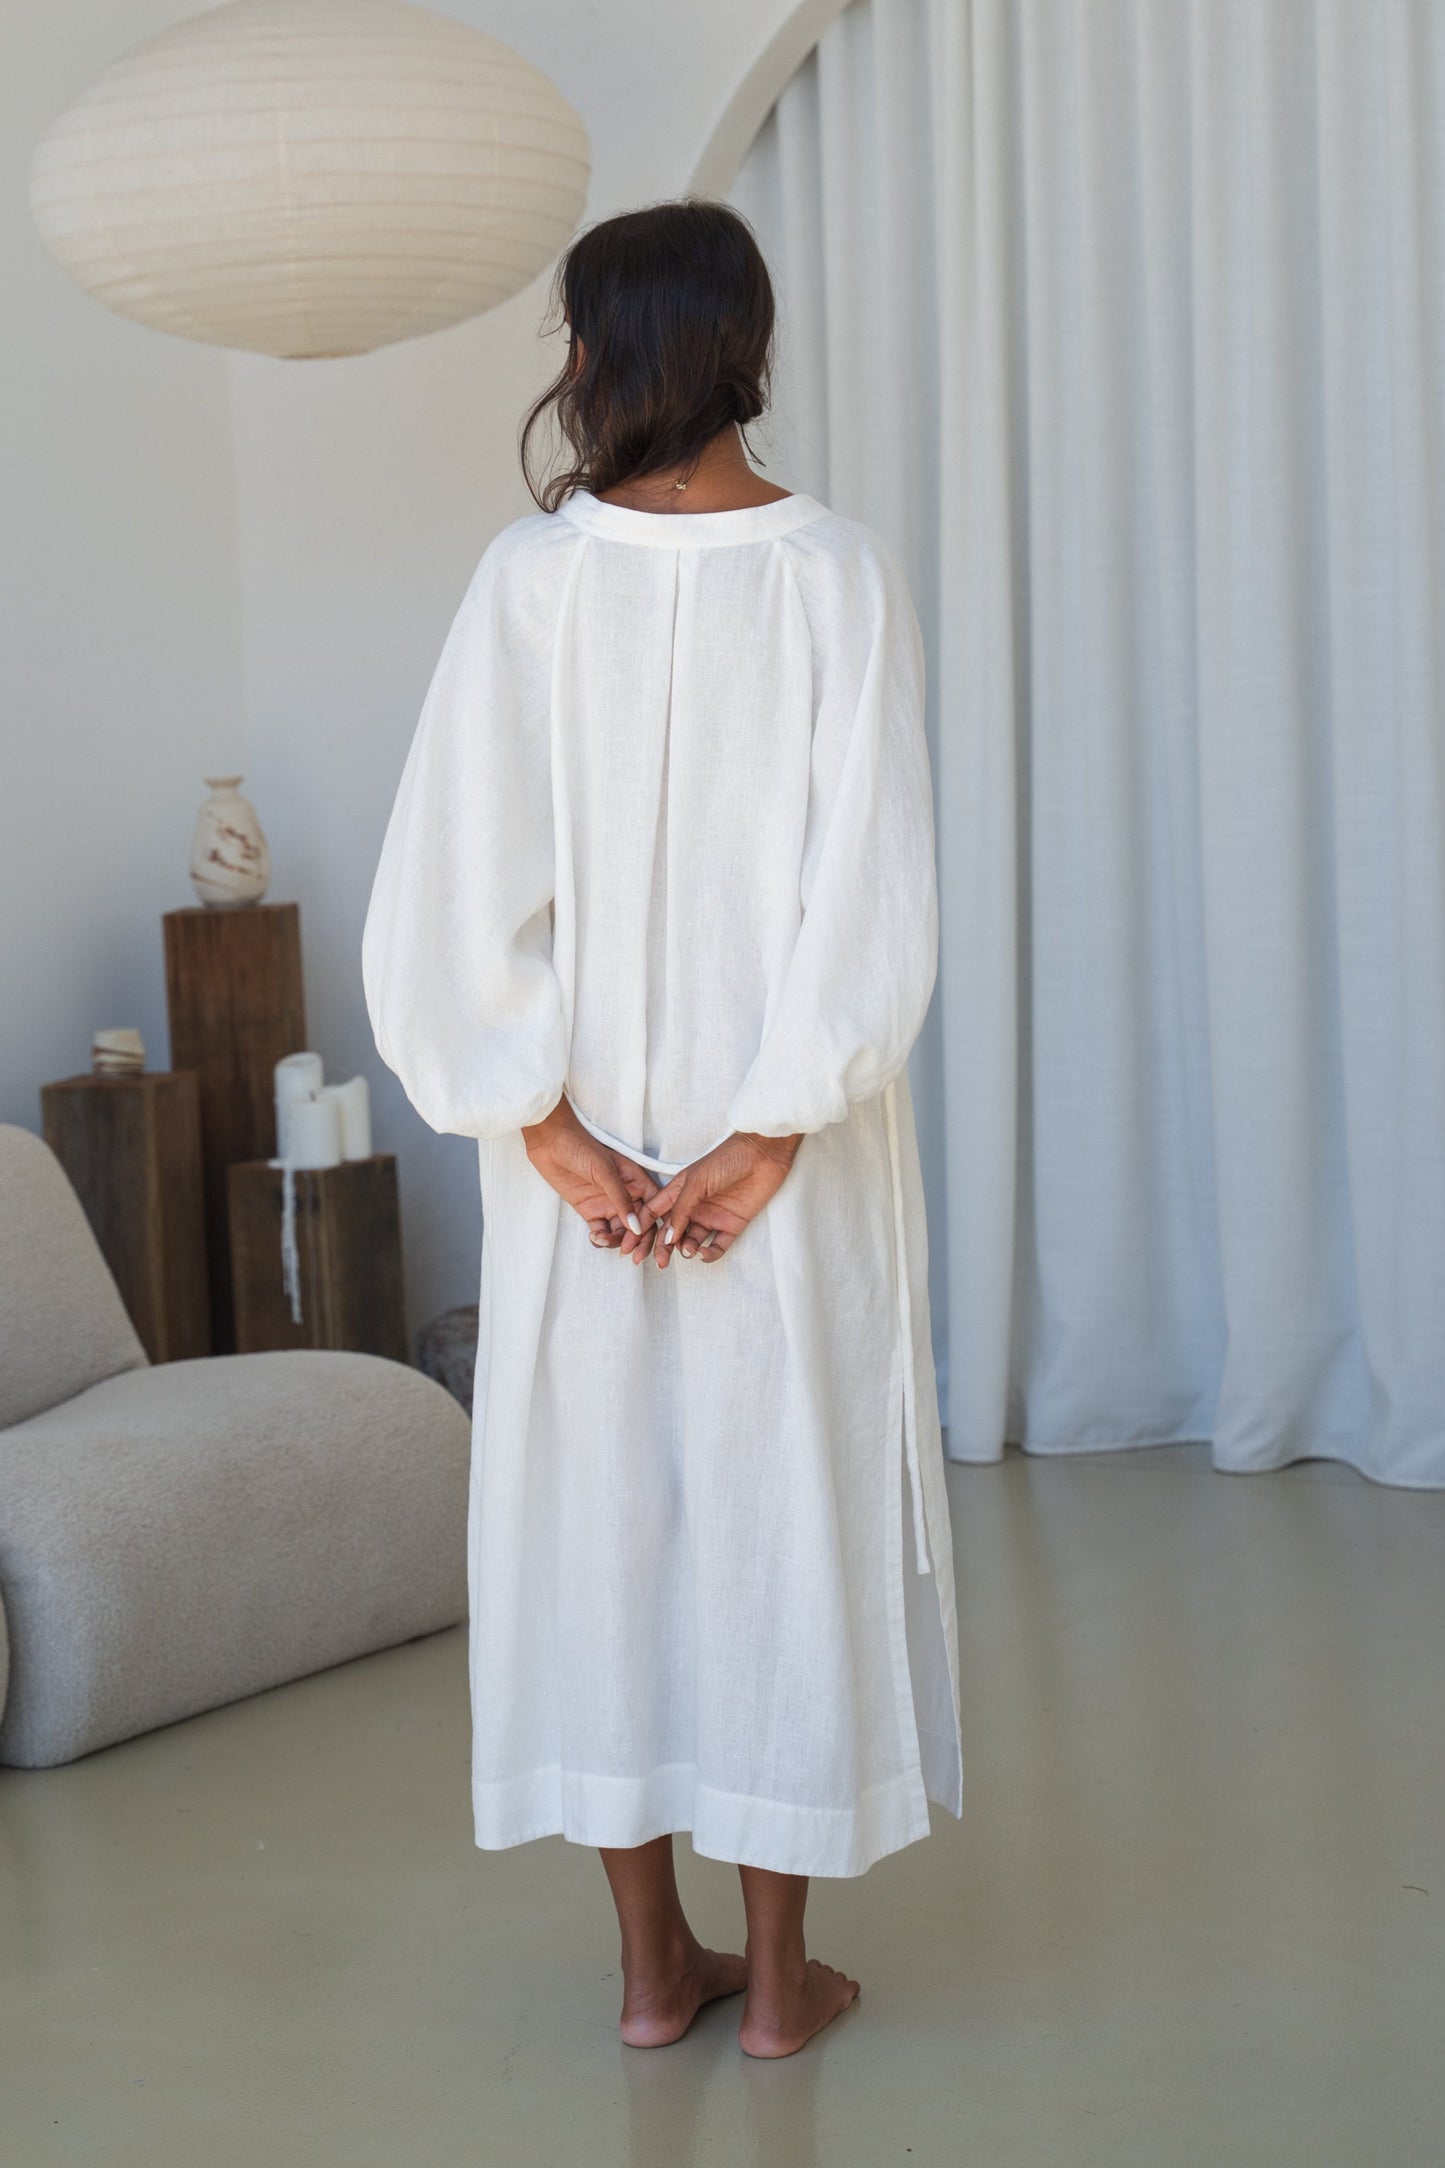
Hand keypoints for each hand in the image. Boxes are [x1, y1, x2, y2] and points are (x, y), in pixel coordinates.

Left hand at [521, 1095, 662, 1256]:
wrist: (549, 1142)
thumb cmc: (580, 1147)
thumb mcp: (604, 1171)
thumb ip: (620, 1199)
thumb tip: (636, 1227)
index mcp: (636, 1181)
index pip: (652, 1208)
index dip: (651, 1226)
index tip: (642, 1240)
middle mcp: (625, 1194)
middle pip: (639, 1224)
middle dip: (637, 1241)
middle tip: (628, 1253)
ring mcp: (607, 1203)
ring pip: (620, 1231)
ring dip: (615, 1240)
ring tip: (602, 1239)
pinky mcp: (590, 1210)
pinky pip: (601, 1230)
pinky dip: (600, 1238)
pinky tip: (594, 1237)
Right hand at [635, 1129, 803, 1269]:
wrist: (763, 1155)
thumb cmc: (726, 1159)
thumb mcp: (696, 1181)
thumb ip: (681, 1210)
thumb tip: (667, 1238)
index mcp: (680, 1191)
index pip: (655, 1212)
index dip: (642, 1227)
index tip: (631, 1244)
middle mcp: (694, 1206)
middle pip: (672, 1232)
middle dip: (663, 1247)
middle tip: (660, 1261)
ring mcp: (712, 1216)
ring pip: (692, 1241)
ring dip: (686, 1249)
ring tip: (687, 1249)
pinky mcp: (732, 1225)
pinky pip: (716, 1246)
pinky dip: (708, 1253)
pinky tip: (704, 1252)